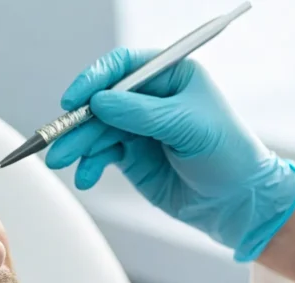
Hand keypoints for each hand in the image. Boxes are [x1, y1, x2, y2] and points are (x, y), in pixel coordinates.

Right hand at [44, 48, 294, 261]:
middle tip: (57, 140)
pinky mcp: (131, 155)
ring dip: (77, 145)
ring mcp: (138, 127)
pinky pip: (100, 154)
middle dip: (78, 121)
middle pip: (102, 101)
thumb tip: (99, 102)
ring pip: (96, 130)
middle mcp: (151, 99)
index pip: (123, 67)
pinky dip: (88, 165)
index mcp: (171, 77)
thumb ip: (142, 114)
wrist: (237, 203)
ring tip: (63, 161)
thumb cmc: (229, 155)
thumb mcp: (189, 128)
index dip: (95, 79)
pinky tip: (85, 177)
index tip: (75, 99)